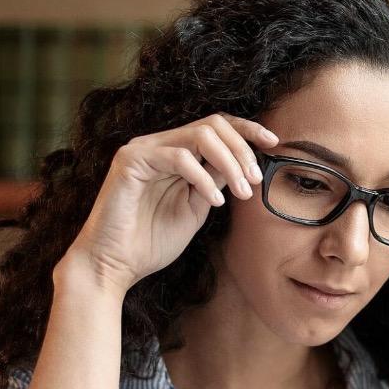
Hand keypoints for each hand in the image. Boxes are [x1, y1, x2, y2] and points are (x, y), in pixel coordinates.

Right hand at [61, 111, 278, 294]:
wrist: (114, 265)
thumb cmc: (151, 241)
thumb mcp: (196, 208)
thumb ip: (215, 182)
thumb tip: (244, 165)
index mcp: (174, 153)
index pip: (215, 126)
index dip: (247, 130)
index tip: (273, 143)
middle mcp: (158, 144)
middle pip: (213, 124)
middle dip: (243, 149)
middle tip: (257, 179)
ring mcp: (143, 150)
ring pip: (199, 135)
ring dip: (230, 162)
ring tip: (244, 192)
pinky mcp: (130, 161)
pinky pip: (178, 157)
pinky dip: (203, 178)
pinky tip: (215, 201)